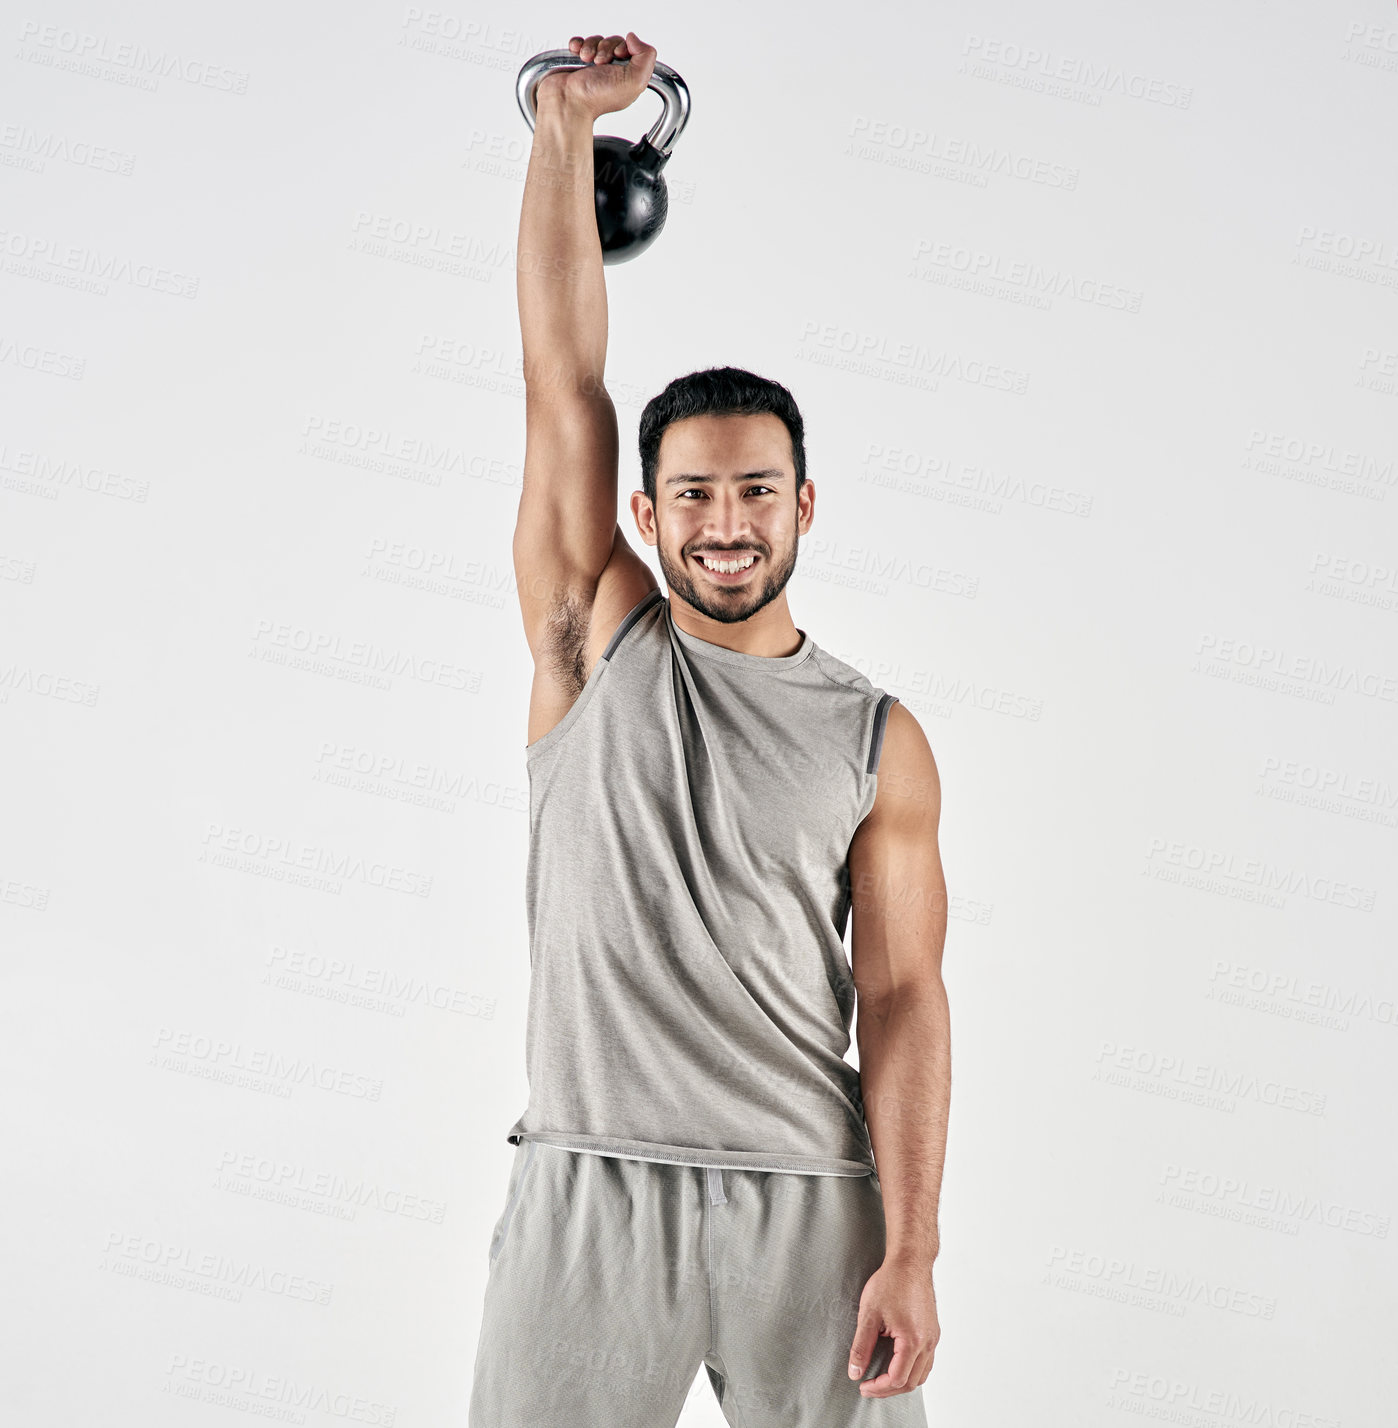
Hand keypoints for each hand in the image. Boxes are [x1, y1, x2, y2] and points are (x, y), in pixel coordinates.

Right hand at [535, 32, 657, 120]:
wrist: (569, 101)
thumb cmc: (597, 98)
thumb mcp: (635, 82)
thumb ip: (646, 57)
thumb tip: (633, 38)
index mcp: (628, 77)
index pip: (633, 49)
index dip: (626, 47)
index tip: (618, 56)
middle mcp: (612, 72)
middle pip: (615, 42)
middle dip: (607, 48)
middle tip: (600, 63)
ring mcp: (594, 66)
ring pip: (598, 41)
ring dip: (591, 47)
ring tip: (587, 61)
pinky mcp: (578, 61)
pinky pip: (581, 42)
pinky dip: (578, 44)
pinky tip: (577, 54)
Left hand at [847, 1258, 939, 1397]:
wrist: (910, 1262)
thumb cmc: (891, 1282)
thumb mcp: (869, 1314)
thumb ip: (861, 1346)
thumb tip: (855, 1372)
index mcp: (913, 1341)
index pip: (897, 1379)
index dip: (878, 1387)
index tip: (862, 1386)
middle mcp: (928, 1343)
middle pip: (911, 1382)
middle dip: (888, 1389)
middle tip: (869, 1387)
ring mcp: (933, 1338)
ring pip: (922, 1374)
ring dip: (902, 1383)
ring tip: (882, 1381)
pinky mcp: (933, 1332)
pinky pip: (926, 1362)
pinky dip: (912, 1370)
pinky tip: (897, 1365)